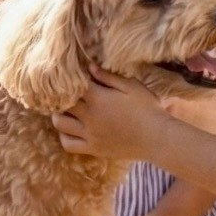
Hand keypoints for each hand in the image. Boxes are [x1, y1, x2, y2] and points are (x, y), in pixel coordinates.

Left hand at [52, 65, 166, 158]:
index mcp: (98, 98)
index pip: (73, 84)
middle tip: (66, 91)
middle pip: (63, 102)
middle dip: (62, 95)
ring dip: (58, 114)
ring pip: (60, 123)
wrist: (157, 138)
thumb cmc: (148, 109)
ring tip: (66, 109)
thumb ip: (109, 77)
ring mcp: (89, 134)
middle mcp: (89, 116)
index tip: (73, 75)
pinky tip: (71, 129)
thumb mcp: (132, 87)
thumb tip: (89, 67)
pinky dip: (64, 136)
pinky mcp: (93, 148)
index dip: (71, 78)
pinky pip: (68, 144)